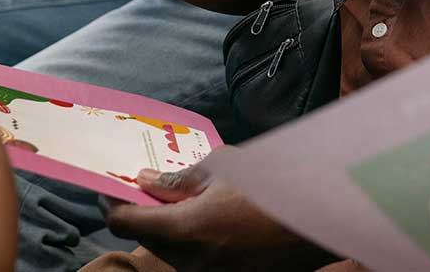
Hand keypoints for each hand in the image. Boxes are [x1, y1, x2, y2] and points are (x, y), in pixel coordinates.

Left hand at [101, 165, 335, 271]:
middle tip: (148, 188)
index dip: (110, 204)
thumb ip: (178, 177)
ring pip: (171, 253)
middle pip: (146, 239)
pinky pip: (197, 262)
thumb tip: (146, 180)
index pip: (124, 222)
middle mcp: (192, 262)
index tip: (108, 188)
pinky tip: (211, 221)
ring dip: (169, 229)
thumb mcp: (222, 167)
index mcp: (186, 229)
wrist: (321, 216)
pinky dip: (194, 243)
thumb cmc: (273, 183)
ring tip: (187, 201)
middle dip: (141, 213)